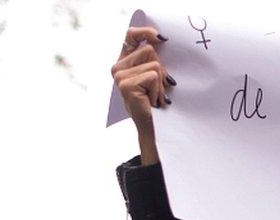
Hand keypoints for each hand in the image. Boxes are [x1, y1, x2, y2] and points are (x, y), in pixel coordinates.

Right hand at [110, 26, 174, 164]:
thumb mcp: (154, 76)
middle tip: (157, 89)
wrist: (152, 128)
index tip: (161, 38)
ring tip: (154, 97)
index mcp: (123, 62)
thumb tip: (161, 38)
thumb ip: (153, 59)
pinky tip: (152, 102)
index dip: (145, 32)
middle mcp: (117, 67)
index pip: (130, 34)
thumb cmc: (154, 102)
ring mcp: (120, 76)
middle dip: (161, 70)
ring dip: (161, 84)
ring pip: (154, 64)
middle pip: (149, 50)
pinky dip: (158, 90)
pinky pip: (154, 76)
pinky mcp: (126, 84)